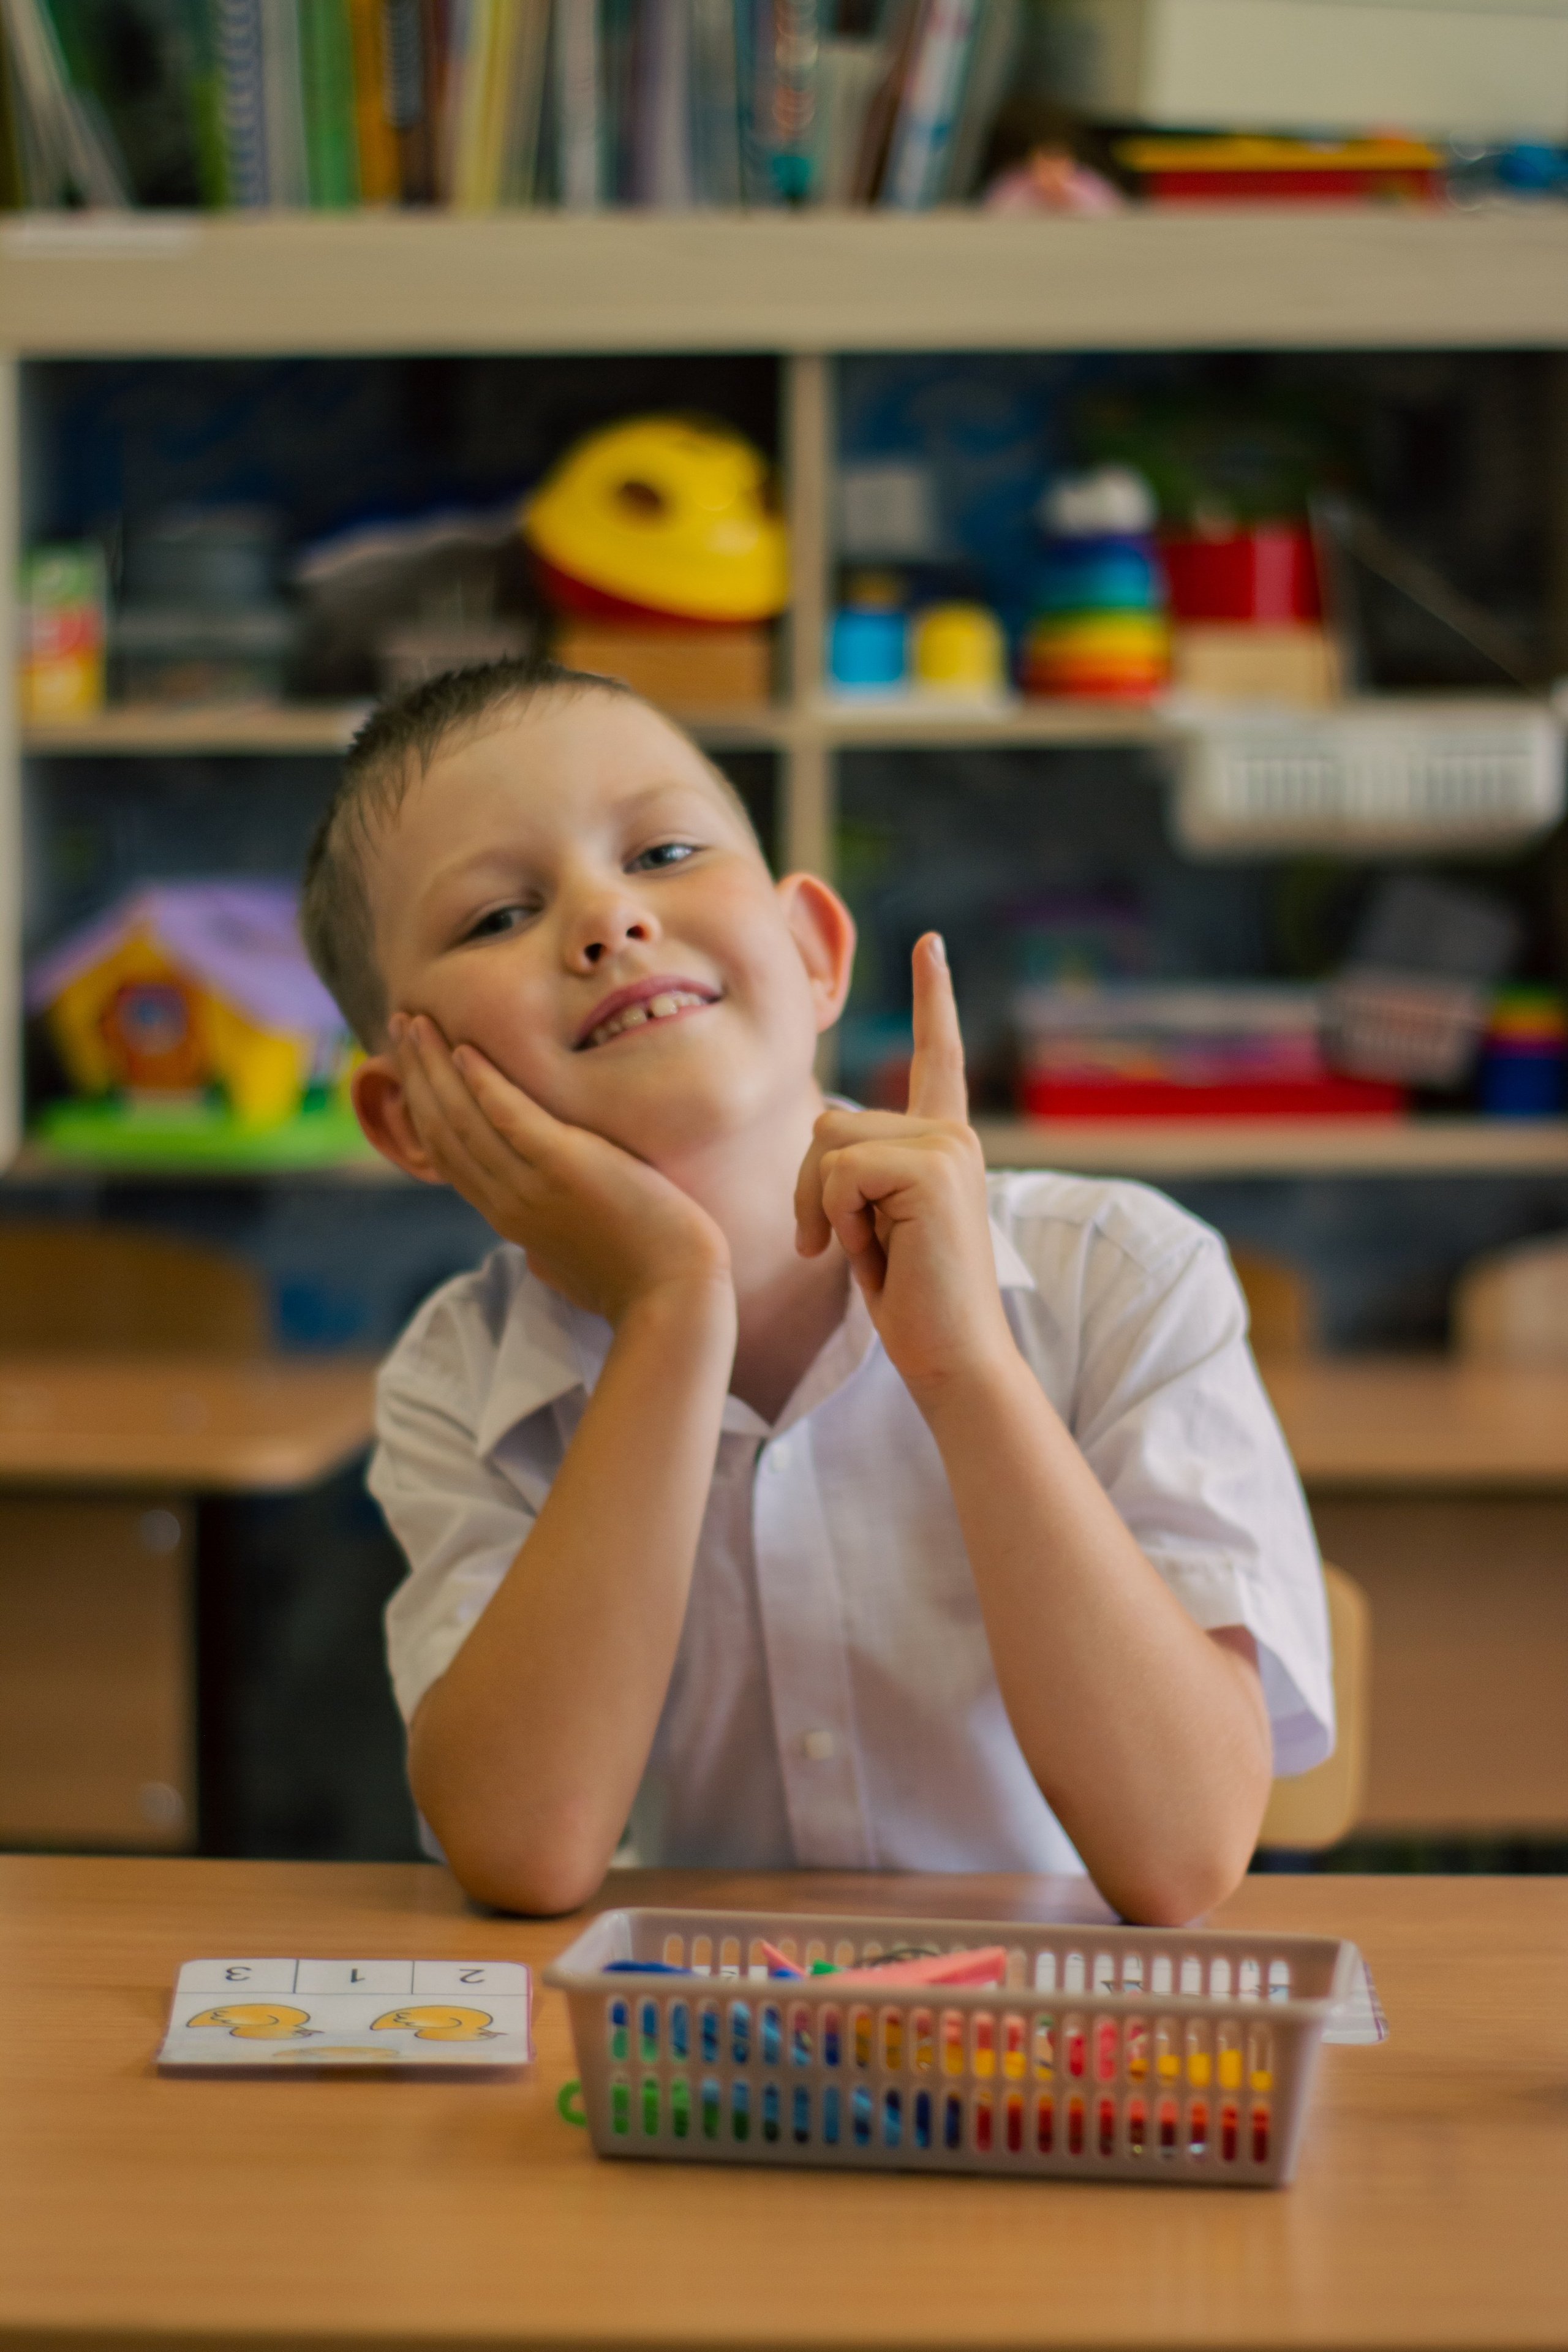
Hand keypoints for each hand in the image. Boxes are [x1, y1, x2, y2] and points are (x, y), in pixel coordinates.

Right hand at [391, 1015, 731, 1326]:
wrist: (671, 1298)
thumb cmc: (634, 1281)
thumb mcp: (571, 1260)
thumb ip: (546, 1241)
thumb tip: (537, 1248)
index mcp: (506, 1217)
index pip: (447, 1155)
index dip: (423, 1108)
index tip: (413, 1068)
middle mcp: (506, 1201)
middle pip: (442, 1129)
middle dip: (417, 1075)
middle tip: (402, 1026)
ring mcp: (531, 1185)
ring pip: (463, 1118)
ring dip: (436, 1066)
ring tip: (418, 1022)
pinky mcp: (565, 1167)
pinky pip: (510, 1117)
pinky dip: (484, 1083)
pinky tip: (466, 1050)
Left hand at [793, 935, 1013, 1397]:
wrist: (951, 1358)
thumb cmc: (909, 1302)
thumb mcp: (873, 1221)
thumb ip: (857, 1169)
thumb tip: (821, 1127)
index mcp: (941, 1142)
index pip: (935, 1057)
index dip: (932, 998)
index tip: (930, 944)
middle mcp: (951, 1133)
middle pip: (826, 1123)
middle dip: (810, 1192)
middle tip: (845, 1246)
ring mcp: (948, 1146)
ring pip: (825, 1144)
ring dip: (821, 1209)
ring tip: (869, 1251)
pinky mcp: (934, 1168)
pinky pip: (838, 1174)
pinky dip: (836, 1220)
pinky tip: (877, 1253)